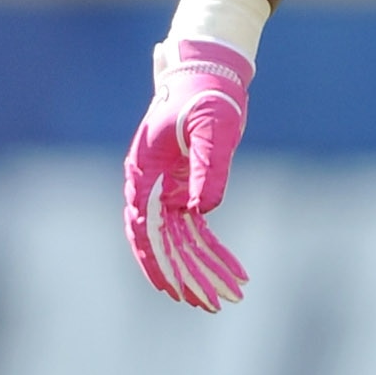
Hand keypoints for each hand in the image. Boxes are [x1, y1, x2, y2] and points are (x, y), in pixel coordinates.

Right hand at [122, 38, 252, 309]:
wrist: (208, 70)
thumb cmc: (208, 93)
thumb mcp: (213, 127)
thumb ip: (208, 166)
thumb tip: (203, 211)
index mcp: (144, 171)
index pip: (143, 228)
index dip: (157, 261)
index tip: (174, 289)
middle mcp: (149, 186)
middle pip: (163, 243)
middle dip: (188, 276)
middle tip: (214, 304)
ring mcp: (165, 190)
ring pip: (181, 242)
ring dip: (202, 270)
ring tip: (228, 297)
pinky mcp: (183, 190)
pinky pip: (195, 230)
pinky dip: (212, 252)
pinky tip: (232, 272)